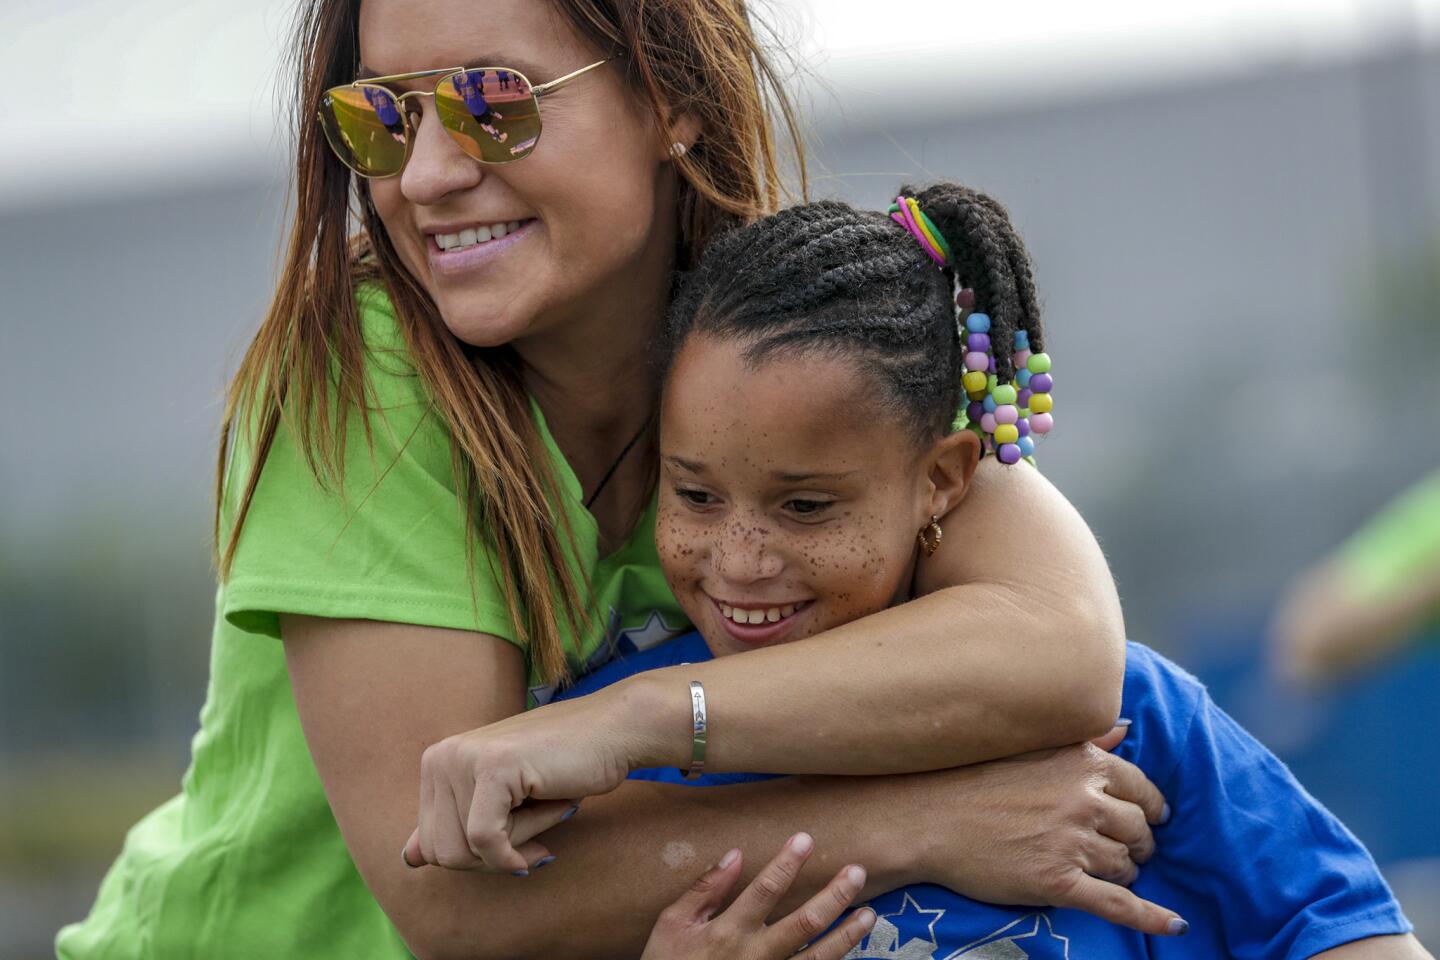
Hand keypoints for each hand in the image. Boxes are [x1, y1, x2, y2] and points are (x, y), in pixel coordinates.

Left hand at [401, 687, 647, 873]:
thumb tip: (406, 860)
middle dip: (494, 856)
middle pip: (443, 854)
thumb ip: (455, 827)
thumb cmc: (564, 767)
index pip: (432, 846)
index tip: (517, 841)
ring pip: (466, 850)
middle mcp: (441, 756)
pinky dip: (517, 852)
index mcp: (437, 762)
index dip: (479, 858)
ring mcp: (464, 758)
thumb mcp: (501, 802)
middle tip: (538, 822)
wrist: (613, 732)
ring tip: (547, 804)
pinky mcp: (493, 767)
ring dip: (517, 844)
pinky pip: (487, 839)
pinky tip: (550, 832)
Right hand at [641, 833, 875, 959]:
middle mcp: (755, 955)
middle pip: (804, 922)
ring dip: (846, 935)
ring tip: (869, 913)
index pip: (766, 890)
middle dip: (834, 895)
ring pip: (817, 958)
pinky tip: (852, 952)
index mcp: (728, 931)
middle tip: (857, 871)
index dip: (787, 863)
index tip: (806, 838)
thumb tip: (735, 854)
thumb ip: (704, 889)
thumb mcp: (671, 924)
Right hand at [897, 723, 1188, 936]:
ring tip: (1103, 872)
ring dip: (1123, 873)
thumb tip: (1125, 727)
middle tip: (1123, 850)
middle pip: (1138, 831)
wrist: (926, 817)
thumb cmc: (972, 779)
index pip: (1142, 789)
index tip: (1150, 818)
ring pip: (1125, 866)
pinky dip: (1151, 917)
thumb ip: (1085, 742)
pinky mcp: (1060, 883)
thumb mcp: (1032, 749)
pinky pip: (1118, 904)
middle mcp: (1085, 801)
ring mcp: (1073, 844)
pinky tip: (1174, 925)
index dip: (1150, 808)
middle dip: (1137, 844)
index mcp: (1083, 764)